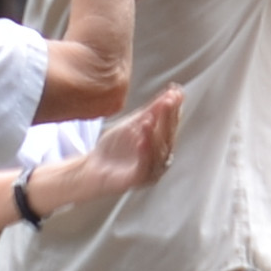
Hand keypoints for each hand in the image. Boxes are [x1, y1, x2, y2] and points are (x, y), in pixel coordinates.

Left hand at [49, 84, 186, 210]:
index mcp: (162, 144)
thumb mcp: (134, 123)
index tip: (175, 92)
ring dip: (154, 134)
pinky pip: (144, 166)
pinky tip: (141, 140)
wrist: (94, 168)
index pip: (171, 124)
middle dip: (167, 118)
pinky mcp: (138, 180)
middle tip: (167, 101)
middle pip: (167, 136)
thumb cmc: (116, 147)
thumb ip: (153, 110)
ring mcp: (151, 170)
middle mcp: (161, 158)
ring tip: (149, 119)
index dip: (174, 108)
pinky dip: (144, 152)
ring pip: (158, 152)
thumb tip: (174, 91)